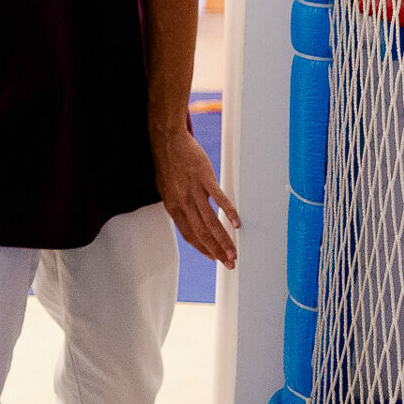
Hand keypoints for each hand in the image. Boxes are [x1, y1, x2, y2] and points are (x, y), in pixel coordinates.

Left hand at [153, 122, 237, 267]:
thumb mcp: (166, 189)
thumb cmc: (167, 164)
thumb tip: (187, 219)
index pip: (189, 234)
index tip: (213, 257)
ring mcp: (194, 191)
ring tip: (234, 252)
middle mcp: (182, 202)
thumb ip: (177, 205)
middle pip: (201, 233)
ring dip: (223, 239)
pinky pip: (219, 199)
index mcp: (173, 206)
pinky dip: (229, 212)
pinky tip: (237, 223)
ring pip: (210, 222)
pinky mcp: (204, 179)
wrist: (167, 140)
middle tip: (229, 263)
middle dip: (216, 251)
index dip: (202, 248)